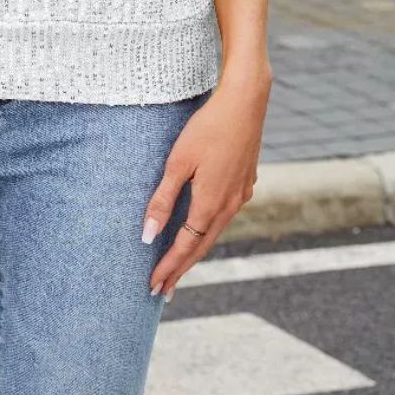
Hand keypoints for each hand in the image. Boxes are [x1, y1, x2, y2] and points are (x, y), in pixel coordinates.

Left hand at [142, 68, 270, 299]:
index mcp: (210, 204)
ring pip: (214, 232)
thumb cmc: (207, 128)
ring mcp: (240, 195)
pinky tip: (201, 230)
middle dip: (181, 269)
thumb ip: (162, 199)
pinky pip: (223, 216)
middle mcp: (229, 206)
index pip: (185, 247)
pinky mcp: (245, 183)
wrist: (245, 103)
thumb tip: (149, 235)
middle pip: (201, 247)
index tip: (153, 287)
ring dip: (195, 251)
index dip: (168, 268)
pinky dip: (208, 230)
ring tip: (178, 266)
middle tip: (163, 290)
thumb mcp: (177, 162)